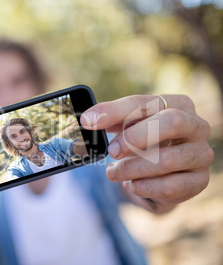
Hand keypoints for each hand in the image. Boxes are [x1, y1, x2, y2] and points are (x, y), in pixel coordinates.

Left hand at [81, 95, 213, 213]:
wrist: (161, 175)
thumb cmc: (144, 142)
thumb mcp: (128, 127)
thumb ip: (112, 120)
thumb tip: (89, 120)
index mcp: (178, 104)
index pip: (145, 102)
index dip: (114, 111)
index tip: (88, 122)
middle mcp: (197, 126)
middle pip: (171, 122)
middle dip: (134, 137)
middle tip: (111, 151)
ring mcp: (201, 154)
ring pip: (167, 159)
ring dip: (132, 168)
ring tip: (114, 172)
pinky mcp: (199, 181)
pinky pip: (170, 186)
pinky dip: (144, 187)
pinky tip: (131, 184)